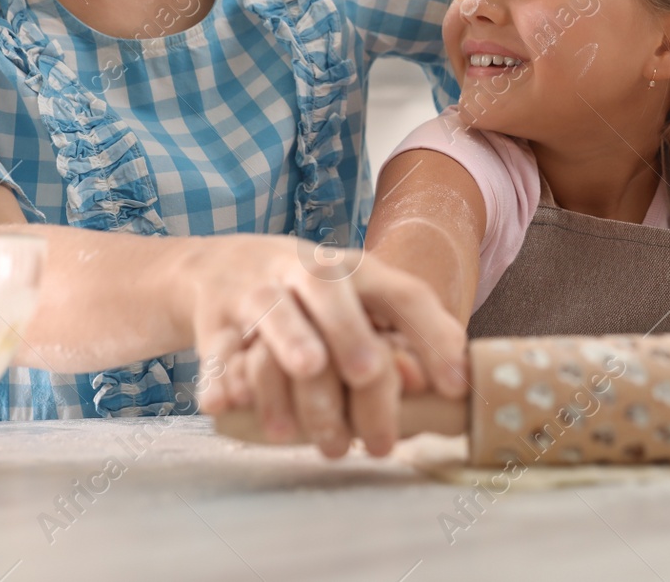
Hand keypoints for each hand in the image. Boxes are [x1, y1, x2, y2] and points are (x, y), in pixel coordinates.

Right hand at [185, 236, 467, 457]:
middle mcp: (305, 273)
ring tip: (308, 374)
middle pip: (330, 291)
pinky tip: (224, 404)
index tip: (455, 385)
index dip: (433, 335)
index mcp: (355, 272)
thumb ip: (397, 341)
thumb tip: (438, 389)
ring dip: (289, 344)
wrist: (220, 266)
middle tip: (369, 374)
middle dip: (350, 330)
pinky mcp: (214, 321)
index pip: (403, 294)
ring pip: (273, 313)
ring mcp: (256, 293)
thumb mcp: (357, 303)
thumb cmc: (311, 299)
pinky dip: (218, 375)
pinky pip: (216, 348)